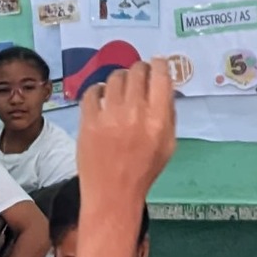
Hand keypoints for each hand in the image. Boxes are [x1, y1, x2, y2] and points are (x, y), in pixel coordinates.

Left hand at [74, 60, 176, 210]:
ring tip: (120, 88)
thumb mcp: (168, 145)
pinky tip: (101, 98)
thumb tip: (164, 87)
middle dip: (140, 69)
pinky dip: (97, 91)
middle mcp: (135, 112)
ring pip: (114, 78)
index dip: (160, 64)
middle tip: (138, 75)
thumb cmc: (143, 170)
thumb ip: (168, 114)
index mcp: (158, 119)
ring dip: (120, 78)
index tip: (157, 63)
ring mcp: (109, 116)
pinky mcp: (88, 121)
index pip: (161, 76)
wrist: (112, 193)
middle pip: (137, 71)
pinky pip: (91, 92)